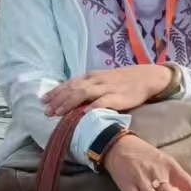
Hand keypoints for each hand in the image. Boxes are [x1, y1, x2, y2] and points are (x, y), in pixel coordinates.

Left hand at [44, 65, 172, 116]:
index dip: (56, 92)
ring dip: (69, 103)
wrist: (146, 77)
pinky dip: (93, 106)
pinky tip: (84, 112)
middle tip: (46, 111)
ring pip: (84, 93)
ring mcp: (107, 88)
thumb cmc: (123, 81)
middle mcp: (96, 80)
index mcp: (91, 77)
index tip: (43, 100)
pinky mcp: (119, 96)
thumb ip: (89, 87)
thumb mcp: (103, 80)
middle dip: (58, 100)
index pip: (70, 83)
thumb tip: (70, 97)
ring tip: (58, 113)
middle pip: (73, 89)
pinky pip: (104, 100)